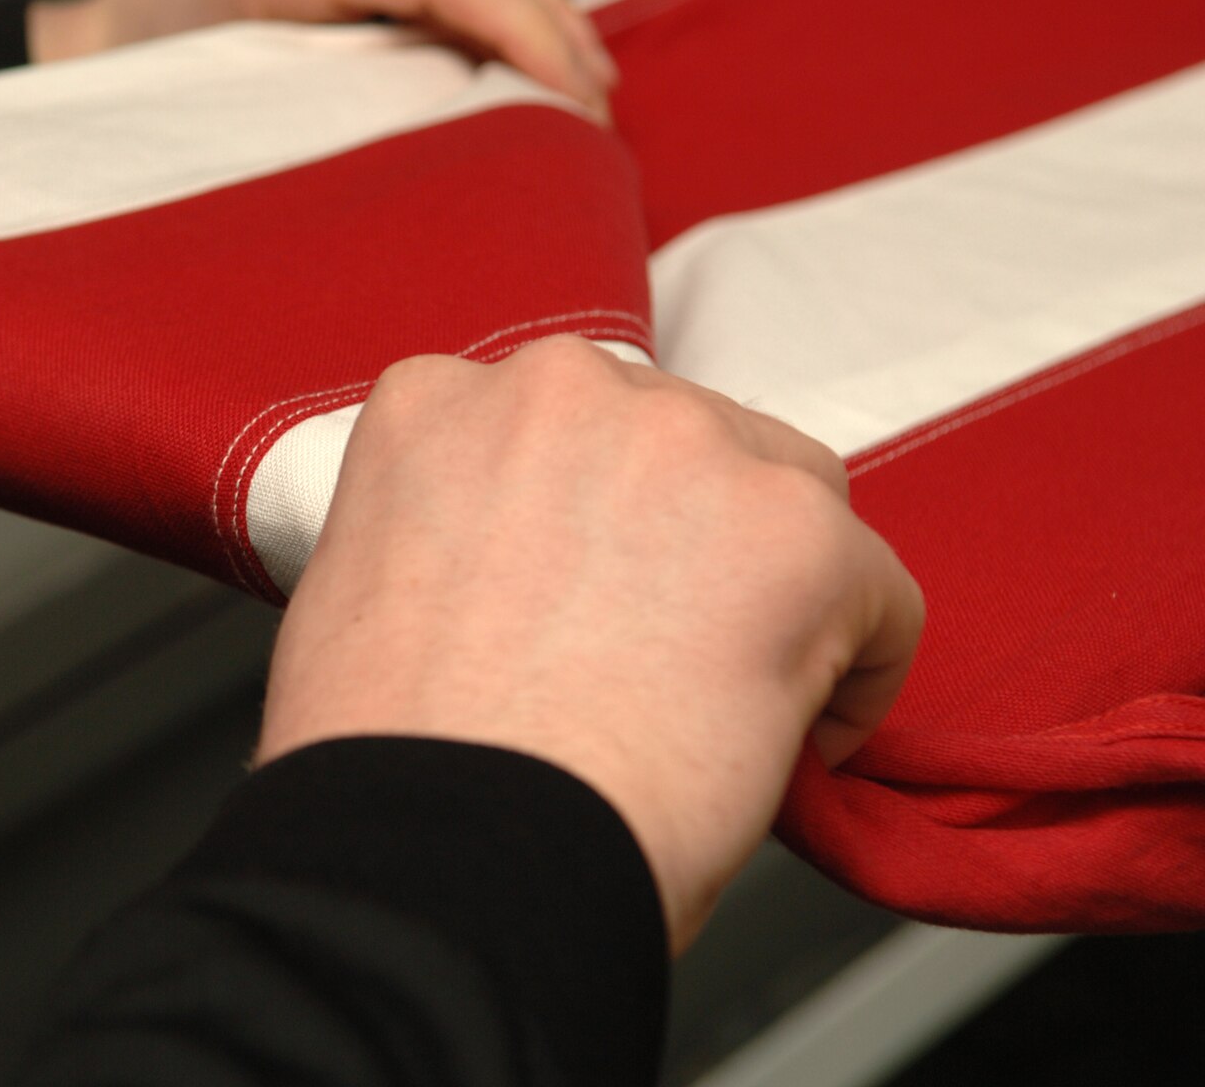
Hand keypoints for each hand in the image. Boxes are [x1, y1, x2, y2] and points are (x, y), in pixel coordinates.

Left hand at [27, 0, 616, 119]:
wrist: (81, 64)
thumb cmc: (144, 112)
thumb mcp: (240, 131)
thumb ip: (347, 125)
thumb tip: (468, 156)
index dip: (523, 26)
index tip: (577, 99)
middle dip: (548, 26)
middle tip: (599, 110)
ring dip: (533, 17)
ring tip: (586, 90)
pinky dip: (489, 13)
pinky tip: (530, 62)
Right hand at [254, 336, 923, 953]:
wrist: (444, 852)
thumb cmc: (393, 766)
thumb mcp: (365, 591)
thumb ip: (453, 532)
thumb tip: (534, 577)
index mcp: (439, 404)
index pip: (559, 427)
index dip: (589, 522)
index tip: (594, 597)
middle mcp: (559, 390)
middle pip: (681, 437)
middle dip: (687, 538)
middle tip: (664, 655)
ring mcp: (681, 444)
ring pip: (788, 496)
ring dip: (773, 586)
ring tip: (727, 701)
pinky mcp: (793, 531)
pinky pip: (878, 589)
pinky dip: (857, 671)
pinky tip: (793, 742)